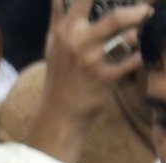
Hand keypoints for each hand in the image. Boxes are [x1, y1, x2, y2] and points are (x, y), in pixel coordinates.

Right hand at [42, 0, 149, 118]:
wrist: (59, 111)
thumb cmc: (59, 73)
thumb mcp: (53, 43)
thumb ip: (58, 16)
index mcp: (65, 30)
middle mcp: (77, 43)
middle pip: (116, 17)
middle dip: (139, 11)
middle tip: (148, 11)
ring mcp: (92, 61)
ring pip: (129, 38)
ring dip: (143, 32)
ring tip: (149, 29)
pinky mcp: (105, 78)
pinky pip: (135, 60)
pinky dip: (144, 54)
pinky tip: (145, 51)